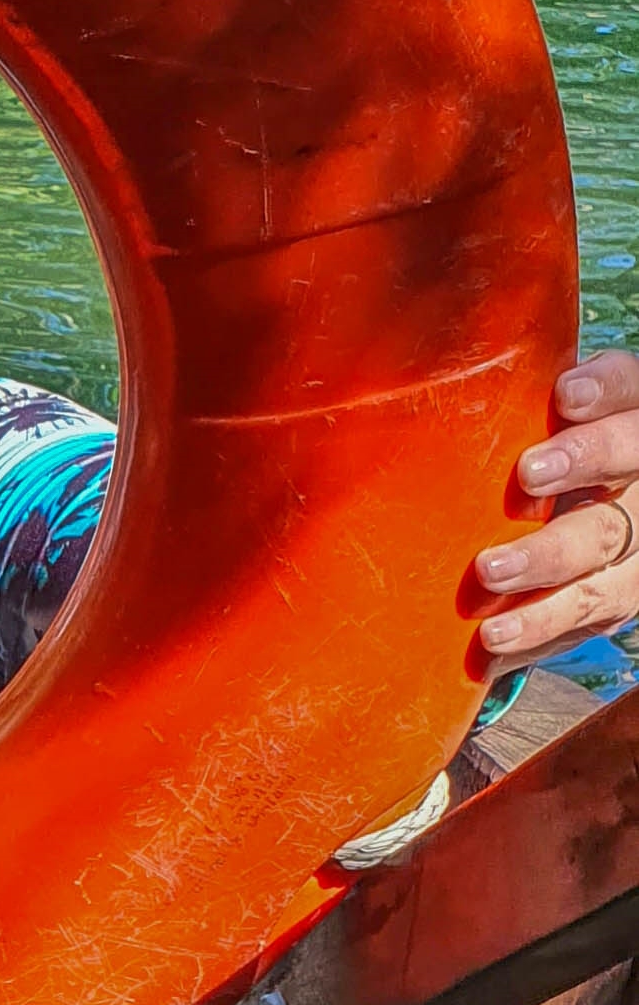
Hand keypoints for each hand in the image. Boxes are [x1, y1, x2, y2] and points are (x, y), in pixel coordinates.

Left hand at [473, 349, 638, 664]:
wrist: (551, 508)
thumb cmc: (509, 443)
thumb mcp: (512, 412)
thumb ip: (490, 396)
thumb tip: (390, 363)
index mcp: (621, 413)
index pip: (628, 388)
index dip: (605, 390)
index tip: (565, 396)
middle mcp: (637, 476)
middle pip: (628, 464)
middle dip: (582, 467)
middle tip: (525, 475)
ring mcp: (635, 543)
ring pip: (613, 557)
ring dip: (551, 569)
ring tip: (490, 576)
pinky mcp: (617, 596)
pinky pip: (589, 618)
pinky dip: (538, 630)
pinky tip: (492, 642)